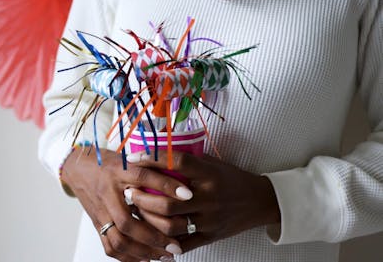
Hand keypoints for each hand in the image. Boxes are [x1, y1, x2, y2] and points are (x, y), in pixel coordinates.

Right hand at [61, 147, 192, 260]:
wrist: (79, 168)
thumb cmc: (111, 164)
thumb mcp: (130, 159)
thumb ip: (152, 166)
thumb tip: (180, 174)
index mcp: (119, 172)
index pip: (143, 177)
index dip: (166, 185)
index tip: (189, 195)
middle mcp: (108, 193)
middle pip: (127, 221)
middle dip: (154, 237)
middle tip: (176, 245)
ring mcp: (101, 211)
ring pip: (119, 239)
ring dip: (143, 251)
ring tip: (166, 255)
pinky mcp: (97, 223)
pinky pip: (110, 246)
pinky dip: (129, 257)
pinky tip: (146, 260)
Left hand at [125, 151, 280, 252]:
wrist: (260, 201)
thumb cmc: (232, 178)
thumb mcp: (213, 163)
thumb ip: (188, 159)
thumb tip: (156, 144)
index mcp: (210, 174)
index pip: (177, 163)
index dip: (152, 158)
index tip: (133, 157)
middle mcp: (210, 198)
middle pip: (168, 202)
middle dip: (142, 197)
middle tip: (128, 191)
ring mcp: (210, 220)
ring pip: (171, 225)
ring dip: (148, 219)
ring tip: (136, 210)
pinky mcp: (211, 236)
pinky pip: (184, 243)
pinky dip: (165, 241)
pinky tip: (151, 233)